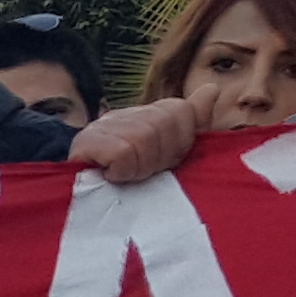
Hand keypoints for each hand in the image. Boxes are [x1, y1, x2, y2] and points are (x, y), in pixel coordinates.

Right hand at [74, 100, 202, 183]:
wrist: (86, 208)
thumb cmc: (135, 186)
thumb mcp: (170, 157)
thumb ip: (193, 124)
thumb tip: (212, 89)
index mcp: (146, 116)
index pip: (179, 109)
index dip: (180, 143)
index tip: (165, 163)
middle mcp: (123, 115)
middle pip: (161, 122)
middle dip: (160, 157)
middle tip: (145, 173)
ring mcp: (101, 127)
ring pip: (142, 137)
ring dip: (140, 167)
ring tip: (128, 177)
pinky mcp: (84, 143)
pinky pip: (121, 151)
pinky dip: (122, 170)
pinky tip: (112, 177)